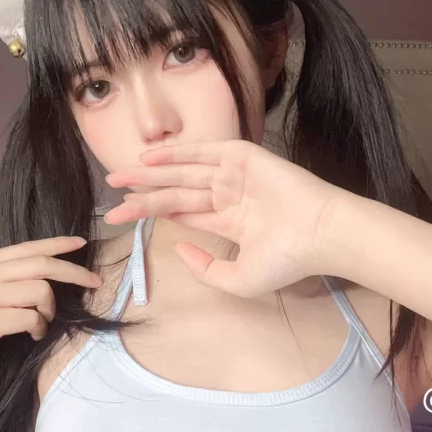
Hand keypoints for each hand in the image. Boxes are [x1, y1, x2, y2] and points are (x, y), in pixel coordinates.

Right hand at [0, 236, 102, 372]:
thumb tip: (23, 289)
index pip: (28, 247)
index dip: (58, 244)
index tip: (81, 243)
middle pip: (43, 265)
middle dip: (74, 273)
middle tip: (92, 282)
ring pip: (40, 292)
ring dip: (49, 310)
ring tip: (40, 324)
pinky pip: (30, 318)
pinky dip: (38, 327)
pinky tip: (32, 334)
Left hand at [104, 139, 343, 297]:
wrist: (319, 234)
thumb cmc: (286, 260)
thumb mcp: (238, 279)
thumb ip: (206, 268)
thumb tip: (180, 250)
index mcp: (231, 221)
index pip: (183, 213)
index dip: (152, 212)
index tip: (122, 214)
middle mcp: (229, 196)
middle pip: (176, 192)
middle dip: (143, 192)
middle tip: (112, 192)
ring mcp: (235, 175)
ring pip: (183, 173)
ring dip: (151, 173)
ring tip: (120, 177)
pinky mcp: (243, 157)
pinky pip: (203, 152)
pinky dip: (177, 153)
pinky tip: (150, 159)